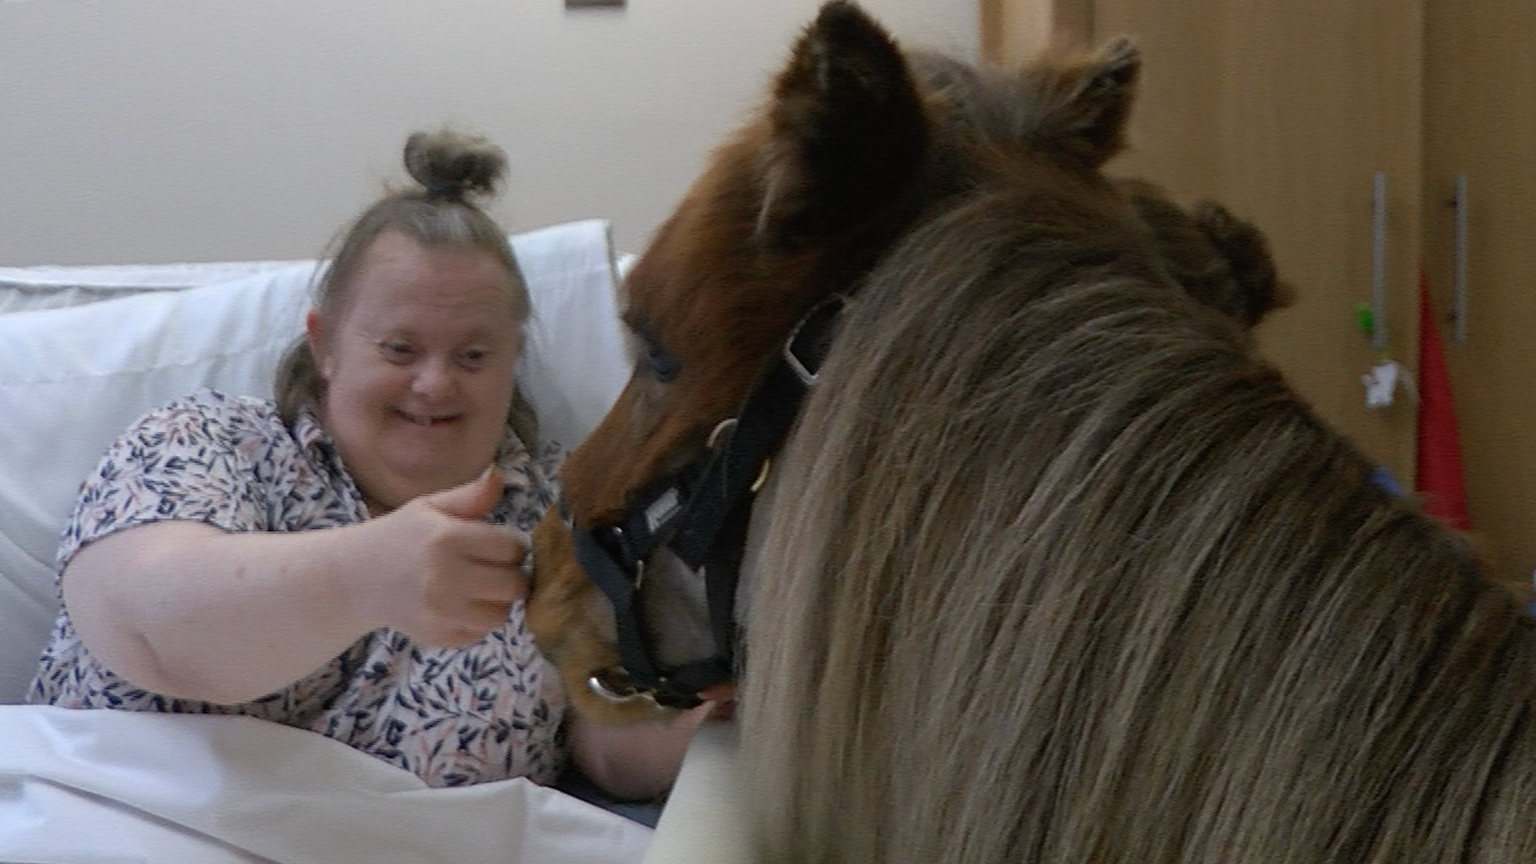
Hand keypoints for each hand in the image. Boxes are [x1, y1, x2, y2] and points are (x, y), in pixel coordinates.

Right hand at [357, 466, 529, 646]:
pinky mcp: (435, 636)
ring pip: (501, 614)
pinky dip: (477, 621)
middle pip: (514, 584)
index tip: (500, 545)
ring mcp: (439, 612)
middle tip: (495, 568)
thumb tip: (498, 475)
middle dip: (511, 574)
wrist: (355, 578)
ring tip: (482, 587)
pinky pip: (479, 634)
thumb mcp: (430, 506)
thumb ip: (470, 495)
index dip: (513, 545)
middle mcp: (444, 578)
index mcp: (446, 539)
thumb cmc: (401, 536)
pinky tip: (463, 605)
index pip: (512, 547)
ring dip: (498, 601)